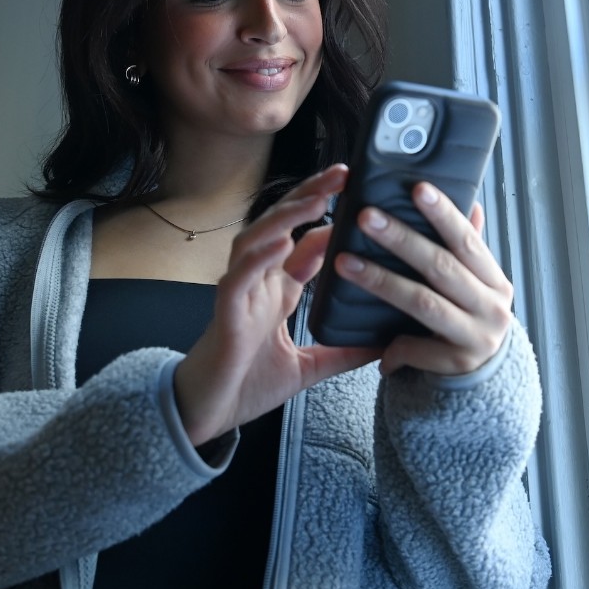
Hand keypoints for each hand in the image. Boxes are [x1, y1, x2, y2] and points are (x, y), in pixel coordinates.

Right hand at [173, 165, 380, 444]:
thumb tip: (382, 347)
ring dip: (285, 218)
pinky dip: (258, 259)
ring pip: (257, 241)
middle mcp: (258, 284)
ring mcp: (240, 295)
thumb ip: (341, 353)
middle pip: (281, 227)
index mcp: (277, 292)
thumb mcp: (308, 369)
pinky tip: (279, 244)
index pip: (303, 243)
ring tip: (316, 199)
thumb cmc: (247, 385)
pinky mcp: (224, 314)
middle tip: (342, 173)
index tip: (359, 195)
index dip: (328, 218)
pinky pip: (238, 279)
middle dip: (309, 197)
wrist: (206, 415)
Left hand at [333, 182, 514, 376]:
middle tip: (365, 216)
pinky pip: (416, 347)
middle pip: (440, 267)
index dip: (444, 215)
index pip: (467, 241)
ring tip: (345, 262)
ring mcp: (477, 337)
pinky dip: (393, 344)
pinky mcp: (457, 364)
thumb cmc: (469, 318)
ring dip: (381, 281)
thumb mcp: (477, 284)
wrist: (484, 374)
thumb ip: (469, 249)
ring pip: (422, 303)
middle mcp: (491, 307)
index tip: (418, 189)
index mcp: (494, 280)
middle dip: (400, 239)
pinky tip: (371, 340)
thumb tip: (470, 202)